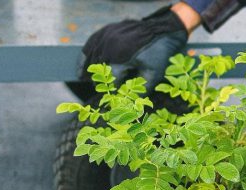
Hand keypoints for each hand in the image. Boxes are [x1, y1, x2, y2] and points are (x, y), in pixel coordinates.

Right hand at [79, 3, 199, 91]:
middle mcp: (110, 46)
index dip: (111, 89)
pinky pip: (91, 44)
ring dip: (87, 69)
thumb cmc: (159, 53)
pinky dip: (86, 54)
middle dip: (99, 80)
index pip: (110, 80)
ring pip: (91, 56)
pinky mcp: (106, 30)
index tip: (111, 97)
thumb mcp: (153, 74)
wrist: (162, 29)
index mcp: (120, 58)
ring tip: (83, 79)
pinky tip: (83, 65)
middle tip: (100, 89)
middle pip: (98, 69)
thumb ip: (142, 90)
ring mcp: (106, 36)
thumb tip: (132, 103)